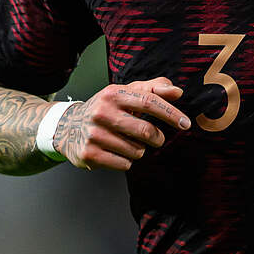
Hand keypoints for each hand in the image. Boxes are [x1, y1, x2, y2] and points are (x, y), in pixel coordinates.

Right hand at [53, 77, 190, 170]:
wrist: (67, 126)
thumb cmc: (106, 108)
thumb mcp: (125, 93)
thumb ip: (153, 89)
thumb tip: (177, 92)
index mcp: (113, 93)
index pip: (149, 102)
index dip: (170, 113)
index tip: (185, 124)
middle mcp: (102, 112)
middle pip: (145, 131)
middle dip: (157, 138)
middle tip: (156, 138)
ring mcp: (94, 134)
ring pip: (136, 150)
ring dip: (139, 149)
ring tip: (127, 142)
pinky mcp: (89, 154)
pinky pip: (124, 164)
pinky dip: (127, 161)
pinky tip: (116, 152)